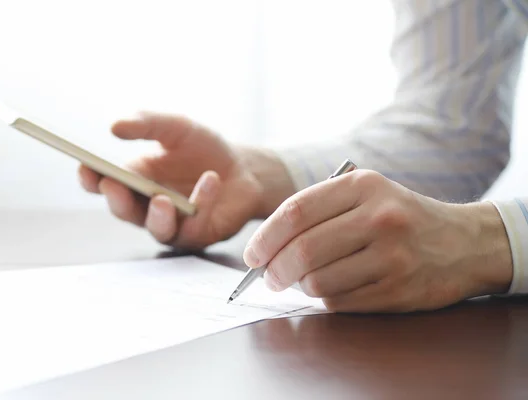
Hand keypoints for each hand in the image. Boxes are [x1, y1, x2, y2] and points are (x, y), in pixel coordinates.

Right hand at [79, 111, 291, 249]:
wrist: (245, 168)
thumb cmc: (205, 149)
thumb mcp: (176, 127)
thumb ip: (147, 124)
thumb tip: (114, 127)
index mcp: (136, 179)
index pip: (103, 184)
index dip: (90, 179)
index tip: (85, 168)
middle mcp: (148, 206)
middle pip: (124, 211)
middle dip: (117, 200)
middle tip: (114, 185)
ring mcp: (173, 223)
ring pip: (157, 229)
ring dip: (157, 215)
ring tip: (161, 199)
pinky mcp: (199, 234)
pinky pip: (194, 226)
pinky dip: (201, 202)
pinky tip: (210, 180)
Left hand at [243, 170, 512, 312]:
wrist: (462, 243)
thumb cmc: (399, 217)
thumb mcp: (365, 193)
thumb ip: (317, 209)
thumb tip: (266, 246)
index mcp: (363, 185)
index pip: (295, 212)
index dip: (265, 237)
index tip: (251, 254)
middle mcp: (379, 217)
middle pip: (302, 250)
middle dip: (274, 269)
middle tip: (268, 277)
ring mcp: (391, 255)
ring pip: (318, 281)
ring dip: (299, 286)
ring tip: (301, 281)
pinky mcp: (397, 288)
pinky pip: (340, 301)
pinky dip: (324, 299)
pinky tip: (329, 289)